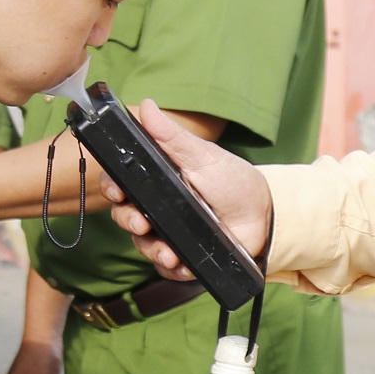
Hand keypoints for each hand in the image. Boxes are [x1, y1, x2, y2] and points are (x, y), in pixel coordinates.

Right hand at [109, 99, 274, 272]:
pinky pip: (166, 268)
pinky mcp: (182, 257)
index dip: (112, 188)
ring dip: (152, 249)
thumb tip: (146, 105)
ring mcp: (168, 233)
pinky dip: (173, 268)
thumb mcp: (201, 155)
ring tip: (169, 252)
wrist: (263, 214)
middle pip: (124, 216)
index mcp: (155, 181)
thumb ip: (171, 136)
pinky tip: (183, 264)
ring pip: (142, 245)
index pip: (120, 184)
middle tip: (142, 223)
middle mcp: (156, 208)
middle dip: (128, 221)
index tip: (117, 191)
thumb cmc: (231, 180)